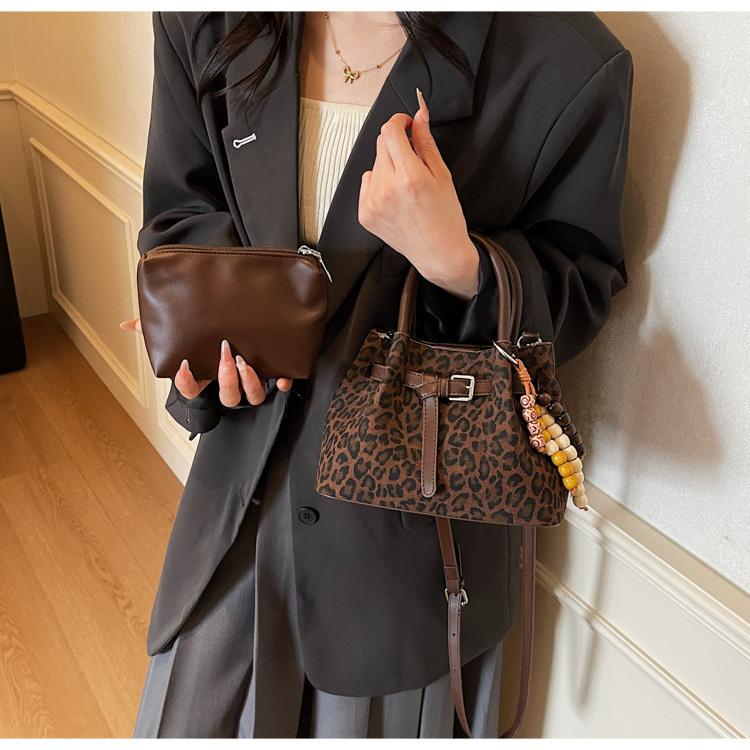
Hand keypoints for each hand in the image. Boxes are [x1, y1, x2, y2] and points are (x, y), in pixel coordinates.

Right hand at [119, 319, 292, 405]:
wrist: (245, 312)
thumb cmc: (213, 326)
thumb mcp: (184, 326)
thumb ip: (156, 327)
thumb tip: (129, 325)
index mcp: (207, 375)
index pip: (191, 391)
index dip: (188, 383)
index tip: (185, 366)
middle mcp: (229, 381)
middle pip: (227, 398)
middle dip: (226, 380)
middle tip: (226, 355)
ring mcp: (251, 379)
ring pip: (252, 396)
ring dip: (249, 383)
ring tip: (247, 362)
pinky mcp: (273, 371)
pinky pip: (281, 384)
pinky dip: (283, 381)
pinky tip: (283, 376)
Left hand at [358, 88, 478, 300]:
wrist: (439, 254)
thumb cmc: (446, 219)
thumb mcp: (442, 175)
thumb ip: (426, 142)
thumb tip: (418, 116)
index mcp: (409, 177)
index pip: (390, 131)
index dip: (399, 122)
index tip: (406, 125)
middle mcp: (387, 189)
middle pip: (381, 145)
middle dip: (396, 144)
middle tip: (413, 158)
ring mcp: (373, 203)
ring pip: (374, 165)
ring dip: (388, 166)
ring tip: (406, 186)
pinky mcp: (365, 214)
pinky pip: (367, 184)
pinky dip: (379, 184)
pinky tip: (396, 199)